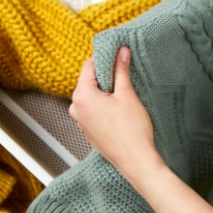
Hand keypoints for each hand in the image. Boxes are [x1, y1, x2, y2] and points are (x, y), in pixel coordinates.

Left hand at [69, 47, 162, 178]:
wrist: (135, 160)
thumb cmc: (131, 130)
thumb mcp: (127, 94)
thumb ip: (121, 70)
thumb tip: (121, 52)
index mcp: (82, 96)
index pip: (89, 66)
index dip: (104, 57)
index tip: (117, 53)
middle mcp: (76, 108)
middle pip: (89, 81)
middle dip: (106, 75)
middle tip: (124, 71)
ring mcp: (81, 121)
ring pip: (92, 96)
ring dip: (106, 91)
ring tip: (125, 92)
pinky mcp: (89, 131)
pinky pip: (94, 110)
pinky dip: (104, 105)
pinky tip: (120, 108)